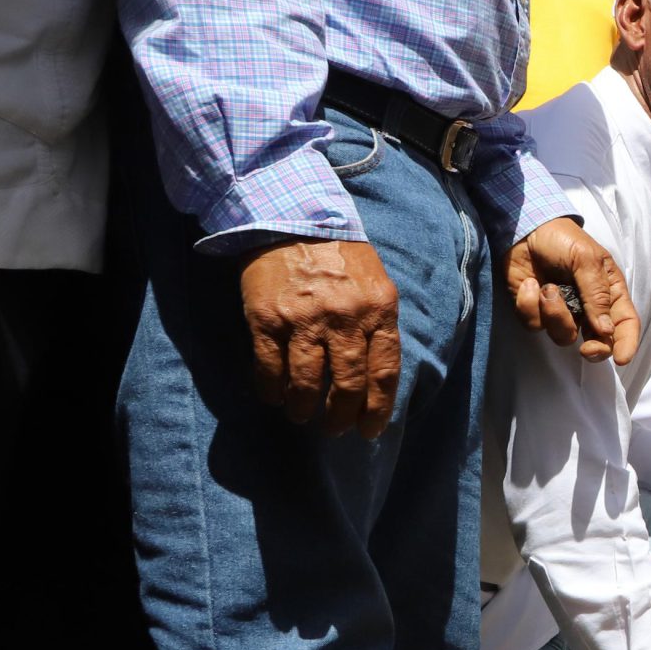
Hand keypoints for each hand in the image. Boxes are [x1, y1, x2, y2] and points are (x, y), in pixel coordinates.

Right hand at [238, 238, 400, 434]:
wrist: (292, 219)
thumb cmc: (340, 257)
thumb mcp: (377, 285)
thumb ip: (380, 327)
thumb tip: (378, 378)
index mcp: (378, 311)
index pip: (383, 372)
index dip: (377, 409)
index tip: (370, 429)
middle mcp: (344, 318)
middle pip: (347, 384)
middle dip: (340, 416)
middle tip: (334, 429)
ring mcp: (303, 320)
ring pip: (306, 382)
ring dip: (303, 408)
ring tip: (301, 416)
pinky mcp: (267, 319)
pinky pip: (269, 366)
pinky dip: (271, 389)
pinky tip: (273, 397)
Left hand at [504, 215, 639, 365]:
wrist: (522, 228)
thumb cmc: (562, 238)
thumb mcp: (587, 259)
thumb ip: (597, 294)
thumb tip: (606, 330)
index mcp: (609, 292)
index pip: (626, 323)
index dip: (627, 343)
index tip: (622, 358)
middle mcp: (588, 307)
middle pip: (599, 341)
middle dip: (594, 348)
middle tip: (587, 349)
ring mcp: (561, 311)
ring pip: (563, 334)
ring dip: (554, 313)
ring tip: (547, 287)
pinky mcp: (535, 311)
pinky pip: (534, 324)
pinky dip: (530, 305)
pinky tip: (529, 284)